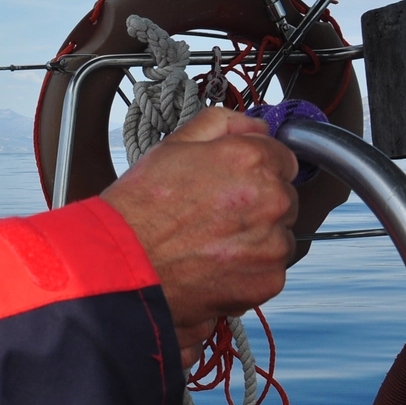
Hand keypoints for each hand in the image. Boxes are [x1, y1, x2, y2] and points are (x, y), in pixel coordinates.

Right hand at [100, 107, 298, 368]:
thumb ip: (221, 124)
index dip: (256, 170)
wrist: (121, 264)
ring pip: (279, 235)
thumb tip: (255, 126)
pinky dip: (249, 269)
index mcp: (251, 159)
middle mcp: (270, 198)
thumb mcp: (172, 146)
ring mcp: (272, 242)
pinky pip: (271, 269)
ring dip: (256, 238)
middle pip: (284, 197)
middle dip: (257, 204)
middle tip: (215, 214)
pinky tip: (214, 263)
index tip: (236, 182)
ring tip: (211, 242)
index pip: (283, 158)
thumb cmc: (138, 208)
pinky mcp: (268, 279)